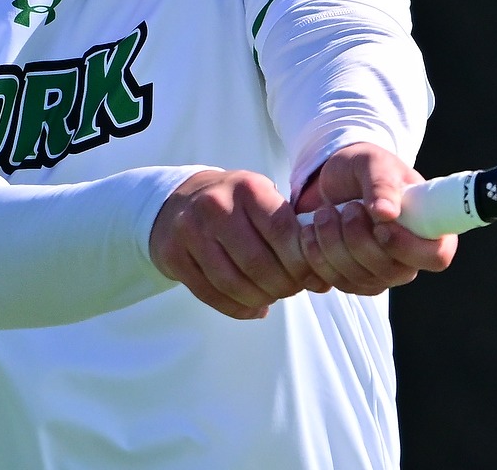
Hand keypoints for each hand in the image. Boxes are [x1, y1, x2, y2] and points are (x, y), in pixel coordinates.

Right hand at [149, 169, 327, 319]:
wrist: (179, 198)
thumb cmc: (235, 203)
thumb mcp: (263, 199)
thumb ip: (292, 231)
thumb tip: (323, 277)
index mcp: (248, 188)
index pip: (283, 232)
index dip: (302, 262)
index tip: (312, 276)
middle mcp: (216, 206)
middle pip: (258, 264)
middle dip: (283, 286)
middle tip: (293, 290)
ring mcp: (191, 231)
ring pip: (233, 283)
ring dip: (261, 298)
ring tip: (273, 296)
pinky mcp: (173, 255)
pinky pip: (210, 295)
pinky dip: (237, 308)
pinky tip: (253, 307)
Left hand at [294, 143, 457, 295]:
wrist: (331, 179)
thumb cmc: (363, 168)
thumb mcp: (372, 162)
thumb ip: (381, 183)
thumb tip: (387, 213)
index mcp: (428, 228)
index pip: (436, 256)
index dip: (408, 248)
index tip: (380, 227)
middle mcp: (409, 257)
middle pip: (392, 272)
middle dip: (359, 239)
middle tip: (347, 207)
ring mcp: (381, 273)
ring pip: (359, 279)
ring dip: (334, 245)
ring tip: (325, 212)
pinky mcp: (352, 280)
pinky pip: (335, 282)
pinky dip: (317, 257)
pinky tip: (310, 231)